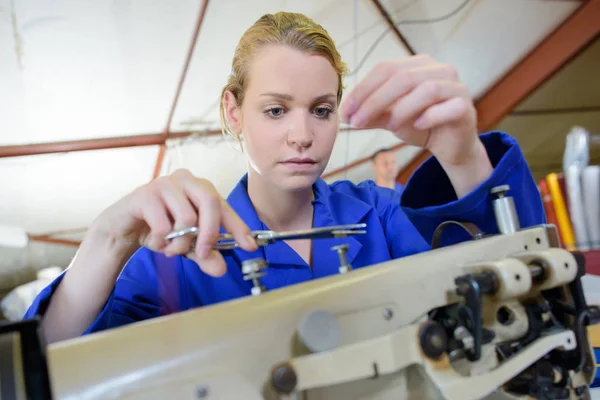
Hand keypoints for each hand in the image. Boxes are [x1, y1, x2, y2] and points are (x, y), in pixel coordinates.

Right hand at [94, 169, 256, 275]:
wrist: (123, 225)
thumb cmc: (160, 227)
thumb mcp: (187, 244)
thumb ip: (205, 254)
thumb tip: (221, 269)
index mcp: (201, 188)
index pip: (225, 206)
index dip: (239, 227)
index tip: (250, 246)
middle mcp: (186, 180)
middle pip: (210, 202)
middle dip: (210, 233)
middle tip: (203, 253)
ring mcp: (164, 184)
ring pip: (186, 217)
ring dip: (180, 242)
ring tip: (171, 249)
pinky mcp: (145, 194)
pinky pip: (163, 224)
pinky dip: (162, 241)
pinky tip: (156, 242)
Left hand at [340, 55, 480, 167]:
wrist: (450, 145)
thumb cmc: (421, 125)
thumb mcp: (391, 119)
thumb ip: (372, 114)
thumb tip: (347, 115)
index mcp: (417, 65)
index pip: (385, 69)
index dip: (362, 90)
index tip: (345, 112)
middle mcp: (439, 69)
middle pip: (402, 78)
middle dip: (375, 101)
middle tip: (357, 122)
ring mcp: (455, 87)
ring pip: (426, 89)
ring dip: (401, 109)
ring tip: (389, 126)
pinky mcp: (465, 107)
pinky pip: (449, 107)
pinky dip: (430, 115)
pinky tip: (418, 125)